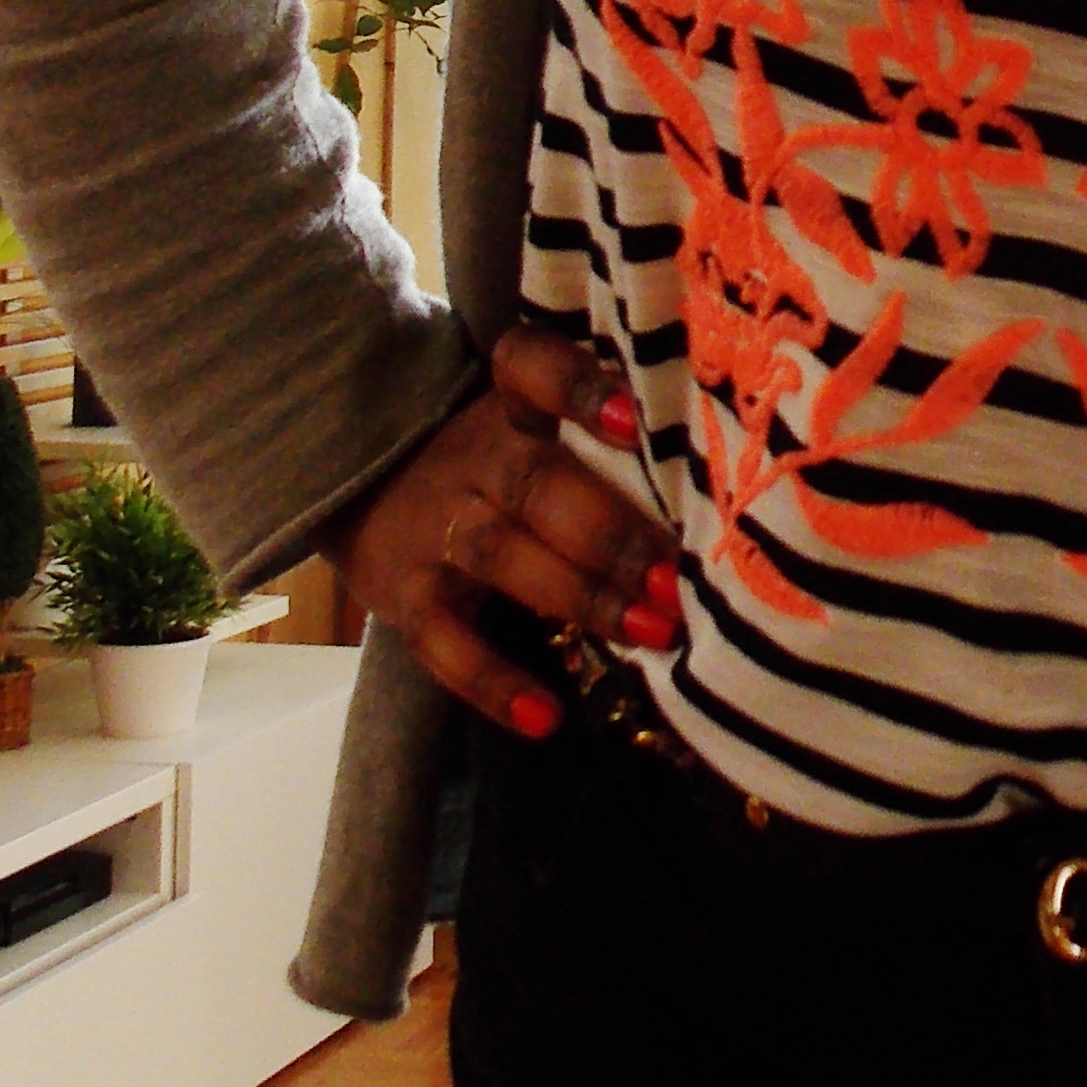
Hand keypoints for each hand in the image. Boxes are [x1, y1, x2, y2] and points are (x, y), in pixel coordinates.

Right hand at [330, 330, 684, 742]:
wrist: (357, 491)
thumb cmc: (491, 468)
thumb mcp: (531, 434)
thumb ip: (607, 453)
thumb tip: (728, 505)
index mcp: (510, 408)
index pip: (530, 369)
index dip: (577, 389)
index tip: (634, 422)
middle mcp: (470, 458)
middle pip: (534, 483)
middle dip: (611, 533)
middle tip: (679, 579)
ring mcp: (432, 526)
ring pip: (500, 553)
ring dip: (580, 595)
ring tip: (653, 632)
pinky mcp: (404, 596)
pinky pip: (442, 641)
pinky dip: (492, 683)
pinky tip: (546, 718)